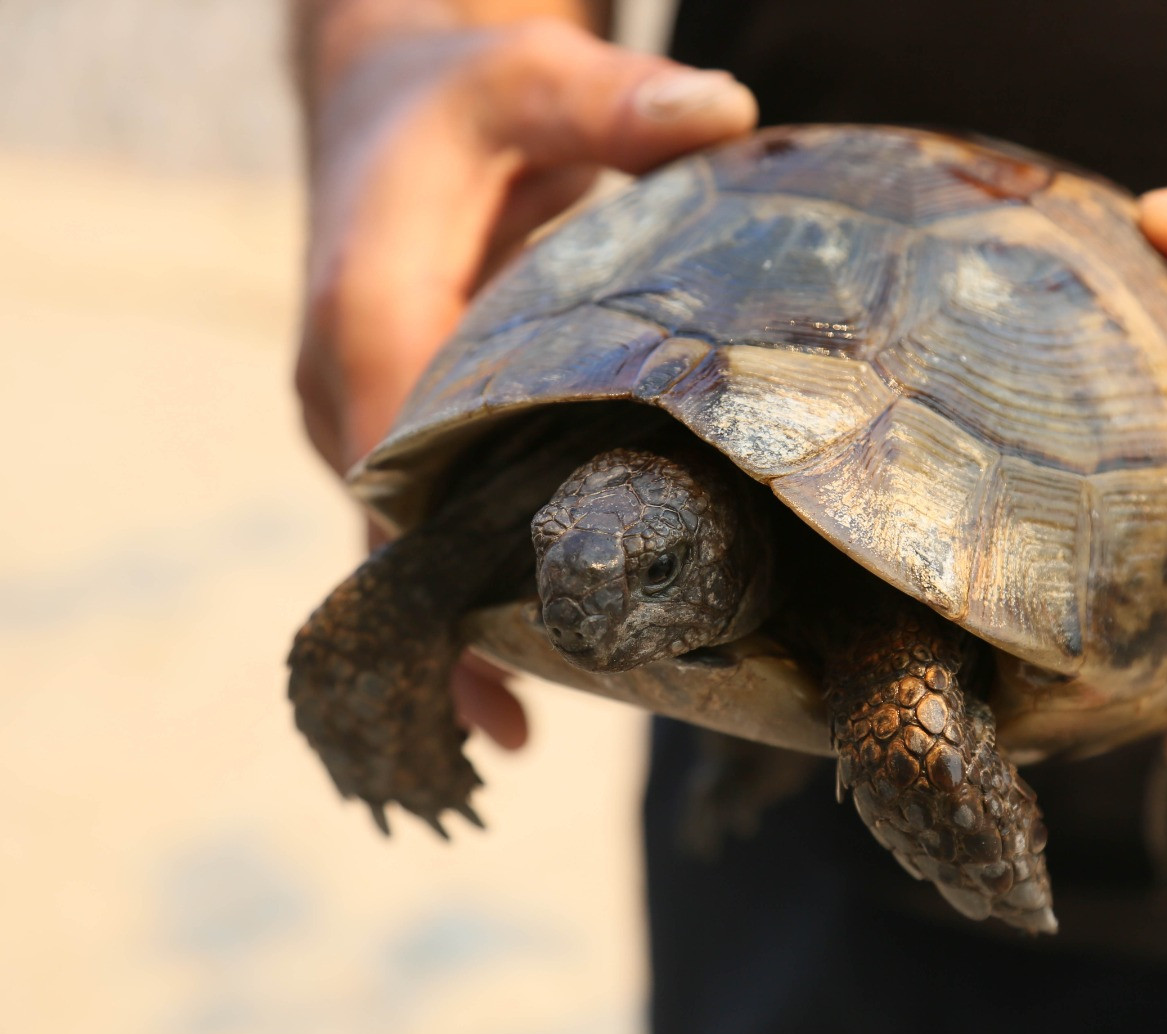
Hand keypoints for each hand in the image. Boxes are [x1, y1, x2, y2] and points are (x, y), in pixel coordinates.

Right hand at [294, 12, 756, 745]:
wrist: (379, 110)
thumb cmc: (450, 100)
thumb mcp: (521, 80)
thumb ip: (608, 101)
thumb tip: (725, 113)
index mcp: (364, 308)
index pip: (405, 442)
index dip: (462, 534)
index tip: (533, 612)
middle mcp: (344, 390)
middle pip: (409, 526)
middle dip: (485, 606)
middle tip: (590, 684)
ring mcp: (361, 428)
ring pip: (413, 553)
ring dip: (475, 627)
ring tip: (552, 721)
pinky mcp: (393, 447)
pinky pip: (421, 550)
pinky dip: (462, 623)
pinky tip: (509, 722)